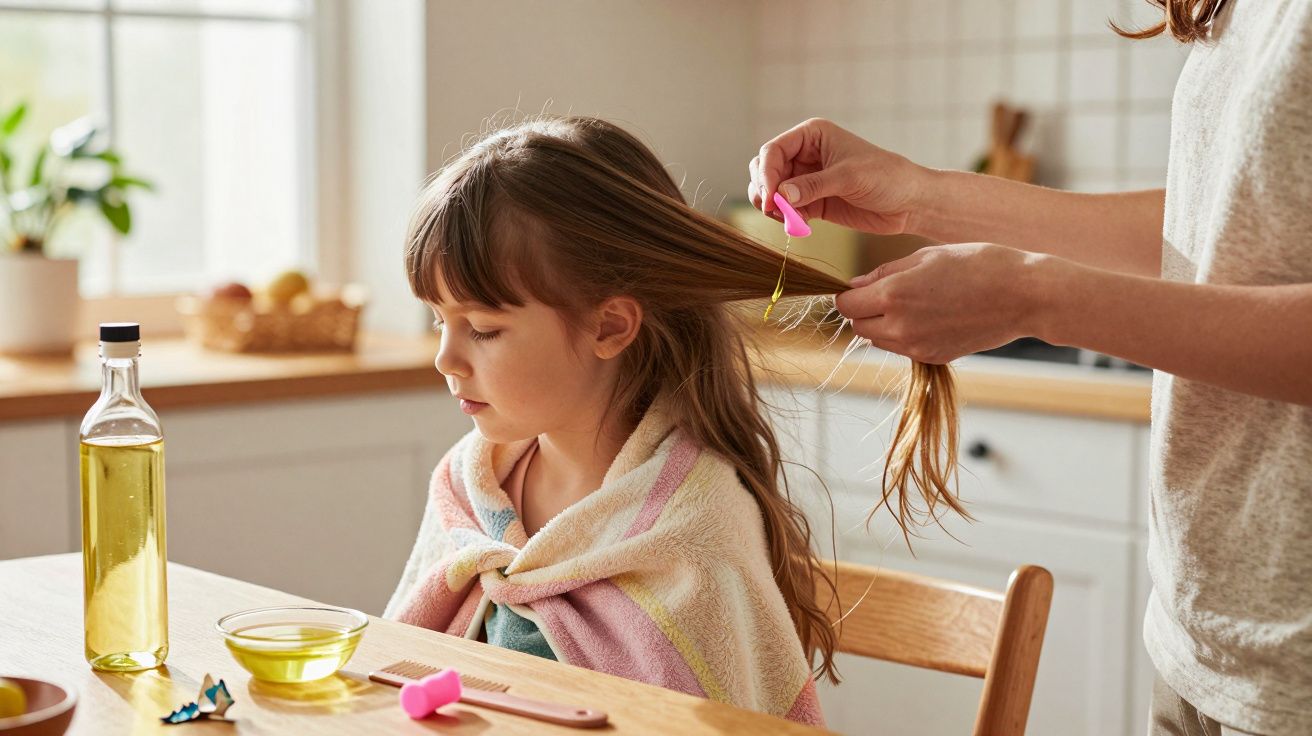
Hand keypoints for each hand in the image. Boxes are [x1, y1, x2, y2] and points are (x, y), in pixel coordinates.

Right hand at [747, 118, 928, 234]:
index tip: (771, 198)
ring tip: (787, 219)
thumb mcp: (849, 177)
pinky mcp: (812, 202)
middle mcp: (805, 155)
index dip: (766, 174)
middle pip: (766, 170)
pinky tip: (800, 226)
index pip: (773, 151)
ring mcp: (807, 180)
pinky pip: (787, 210)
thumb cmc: (886, 177)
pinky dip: (786, 219)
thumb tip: (780, 195)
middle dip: (765, 190)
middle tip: (773, 211)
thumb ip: (813, 186)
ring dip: (773, 207)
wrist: (909, 202)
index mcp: (812, 135)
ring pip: (773, 192)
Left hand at [834, 243, 1049, 363]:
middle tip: (888, 293)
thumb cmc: (978, 264)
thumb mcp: (927, 256)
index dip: (850, 294)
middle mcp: (899, 326)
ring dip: (883, 324)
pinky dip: (905, 336)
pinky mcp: (933, 358)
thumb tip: (855, 285)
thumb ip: (885, 272)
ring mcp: (916, 347)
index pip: (846, 305)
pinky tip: (930, 316)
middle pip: (858, 326)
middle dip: (864, 311)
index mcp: (893, 295)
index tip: (862, 285)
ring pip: (878, 340)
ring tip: (913, 303)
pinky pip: (903, 349)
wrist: (1024, 295)